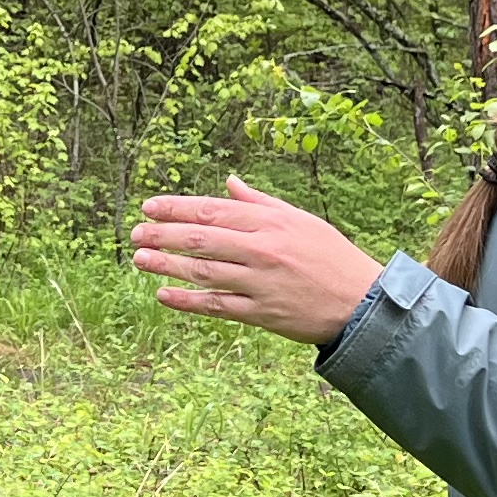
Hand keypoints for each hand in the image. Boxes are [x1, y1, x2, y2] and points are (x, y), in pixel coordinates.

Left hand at [130, 177, 388, 345]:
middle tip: (135, 232)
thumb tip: (228, 183)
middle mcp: (262, 250)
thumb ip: (260, 203)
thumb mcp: (300, 220)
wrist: (362, 303)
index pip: (212, 210)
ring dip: (167, 265)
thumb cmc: (330, 257)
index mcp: (270, 223)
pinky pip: (217, 306)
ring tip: (139, 258)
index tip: (148, 206)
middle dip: (162, 234)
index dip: (176, 208)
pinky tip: (163, 295)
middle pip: (201, 239)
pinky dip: (188, 301)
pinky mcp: (261, 314)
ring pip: (203, 272)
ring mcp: (260, 283)